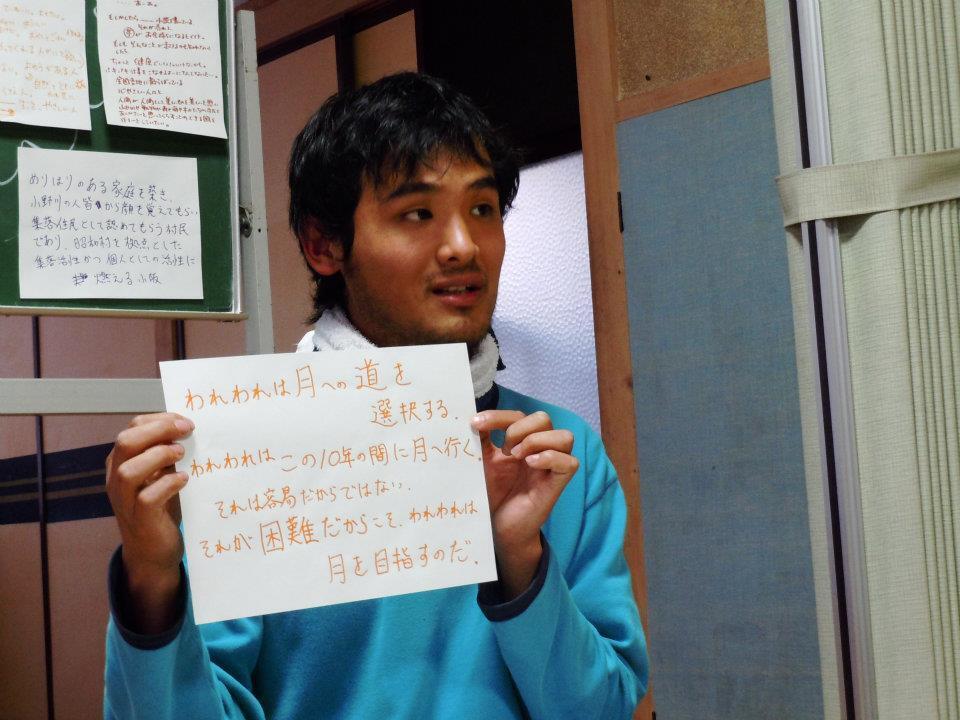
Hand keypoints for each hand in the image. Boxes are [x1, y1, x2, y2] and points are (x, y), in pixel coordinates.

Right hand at [105, 412, 193, 632]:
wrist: (153, 552)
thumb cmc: (160, 508)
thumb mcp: (160, 475)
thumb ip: (165, 454)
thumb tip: (187, 428)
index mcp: (121, 462)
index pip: (131, 428)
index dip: (158, 420)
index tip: (184, 421)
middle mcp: (116, 479)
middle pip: (125, 442)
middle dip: (158, 430)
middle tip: (186, 430)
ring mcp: (124, 501)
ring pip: (128, 470)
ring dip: (158, 456)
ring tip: (181, 454)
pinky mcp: (139, 520)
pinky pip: (146, 498)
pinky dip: (167, 484)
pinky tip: (184, 480)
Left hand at [471, 410, 578, 598]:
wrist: (498, 529)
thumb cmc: (493, 494)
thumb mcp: (482, 462)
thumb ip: (481, 439)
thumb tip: (470, 416)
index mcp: (522, 442)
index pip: (519, 415)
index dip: (498, 415)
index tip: (475, 424)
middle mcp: (540, 451)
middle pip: (544, 418)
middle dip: (520, 427)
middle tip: (504, 449)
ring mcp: (550, 468)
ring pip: (564, 437)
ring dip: (537, 440)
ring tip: (517, 456)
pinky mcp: (557, 485)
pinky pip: (570, 463)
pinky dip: (551, 458)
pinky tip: (530, 464)